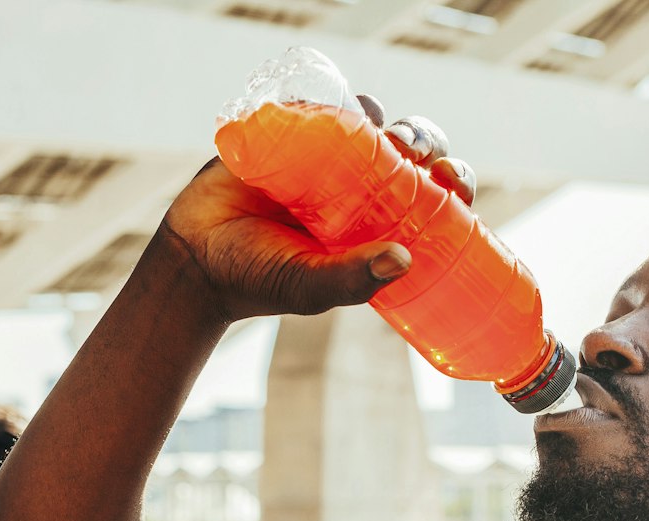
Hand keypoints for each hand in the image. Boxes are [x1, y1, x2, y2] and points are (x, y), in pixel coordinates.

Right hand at [159, 94, 477, 322]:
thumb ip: (351, 279)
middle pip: (411, 154)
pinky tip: (356, 109)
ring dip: (393, 122)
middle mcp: (358, 191)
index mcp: (376, 227)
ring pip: (376, 126)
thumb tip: (405, 260)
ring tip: (390, 134)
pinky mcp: (291, 135)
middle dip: (426, 144)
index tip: (453, 184)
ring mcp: (326, 160)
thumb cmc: (258, 281)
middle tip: (419, 154)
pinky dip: (342, 105)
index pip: (431, 200)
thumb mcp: (310, 287)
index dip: (451, 185)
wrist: (195, 258)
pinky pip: (324, 109)